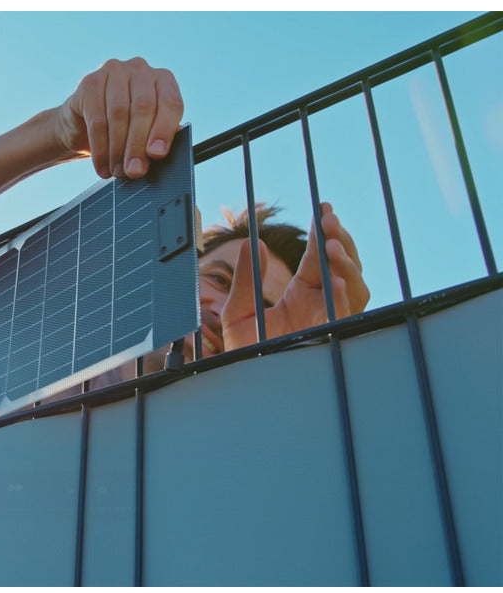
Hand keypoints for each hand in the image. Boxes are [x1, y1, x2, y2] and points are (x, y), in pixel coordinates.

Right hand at [54, 57, 184, 179]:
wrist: (85, 126)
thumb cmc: (124, 131)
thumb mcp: (146, 134)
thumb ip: (157, 140)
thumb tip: (158, 154)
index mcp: (163, 79)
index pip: (170, 102)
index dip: (164, 130)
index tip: (157, 154)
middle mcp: (140, 70)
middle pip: (143, 107)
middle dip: (137, 144)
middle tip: (134, 171)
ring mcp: (114, 71)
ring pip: (118, 113)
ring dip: (117, 149)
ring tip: (117, 171)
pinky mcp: (90, 82)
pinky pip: (96, 119)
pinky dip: (100, 148)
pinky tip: (102, 166)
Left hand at [221, 203, 369, 349]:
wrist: (246, 383)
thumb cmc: (246, 353)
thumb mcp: (239, 312)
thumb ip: (246, 279)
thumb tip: (254, 244)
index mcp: (303, 295)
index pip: (319, 258)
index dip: (323, 234)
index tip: (323, 209)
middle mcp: (321, 305)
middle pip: (343, 267)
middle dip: (339, 241)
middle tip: (329, 220)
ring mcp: (329, 321)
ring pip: (355, 287)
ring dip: (346, 265)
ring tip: (330, 246)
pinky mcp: (331, 338)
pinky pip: (346, 317)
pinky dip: (345, 299)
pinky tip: (337, 283)